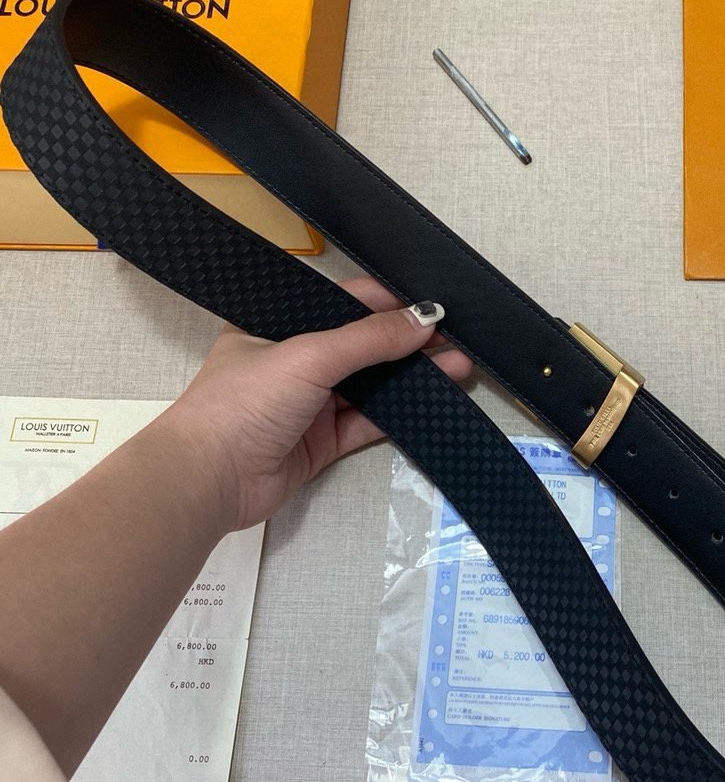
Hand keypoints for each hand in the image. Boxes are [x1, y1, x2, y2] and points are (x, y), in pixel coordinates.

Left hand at [159, 276, 469, 530]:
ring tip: (459, 368)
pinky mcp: (321, 443)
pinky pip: (368, 423)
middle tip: (456, 337)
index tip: (432, 304)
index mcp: (276, 324)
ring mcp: (308, 404)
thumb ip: (369, 339)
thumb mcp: (308, 356)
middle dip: (408, 342)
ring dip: (412, 379)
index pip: (341, 302)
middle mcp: (292, 360)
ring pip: (371, 385)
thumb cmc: (241, 404)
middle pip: (362, 345)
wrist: (208, 480)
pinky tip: (434, 404)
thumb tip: (424, 318)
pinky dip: (400, 415)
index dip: (387, 302)